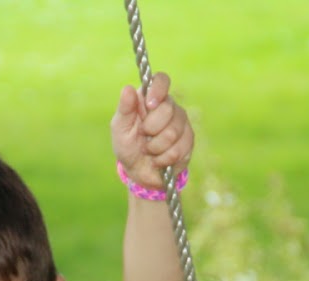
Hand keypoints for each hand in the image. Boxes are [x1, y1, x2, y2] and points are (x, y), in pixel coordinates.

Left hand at [110, 71, 193, 190]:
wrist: (139, 172)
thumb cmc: (127, 146)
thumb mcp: (120, 128)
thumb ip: (125, 109)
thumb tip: (127, 88)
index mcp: (150, 98)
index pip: (161, 80)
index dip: (158, 90)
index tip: (150, 104)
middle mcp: (169, 106)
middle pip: (168, 109)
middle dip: (151, 128)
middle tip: (144, 136)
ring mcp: (181, 122)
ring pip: (173, 131)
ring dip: (156, 147)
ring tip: (149, 150)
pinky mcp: (189, 140)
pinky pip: (179, 148)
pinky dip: (164, 158)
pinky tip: (159, 159)